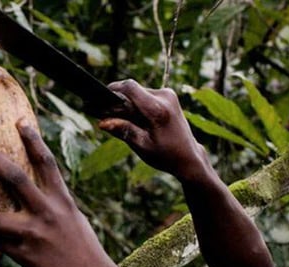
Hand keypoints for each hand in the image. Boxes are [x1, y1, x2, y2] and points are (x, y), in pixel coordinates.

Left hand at [0, 122, 121, 266]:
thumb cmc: (80, 245)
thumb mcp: (71, 217)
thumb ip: (51, 202)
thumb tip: (26, 190)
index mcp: (61, 200)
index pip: (46, 162)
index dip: (33, 140)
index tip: (19, 121)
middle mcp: (47, 213)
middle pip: (15, 179)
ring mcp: (34, 234)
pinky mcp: (24, 256)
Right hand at [98, 80, 212, 184]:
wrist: (188, 156)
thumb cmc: (165, 155)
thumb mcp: (142, 146)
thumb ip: (123, 131)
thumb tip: (102, 122)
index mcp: (157, 110)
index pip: (130, 88)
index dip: (112, 90)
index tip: (100, 98)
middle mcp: (165, 97)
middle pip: (132, 90)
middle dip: (119, 102)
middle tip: (108, 116)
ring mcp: (168, 94)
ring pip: (138, 92)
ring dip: (128, 104)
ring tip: (124, 121)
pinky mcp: (168, 95)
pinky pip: (145, 95)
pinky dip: (137, 104)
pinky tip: (136, 119)